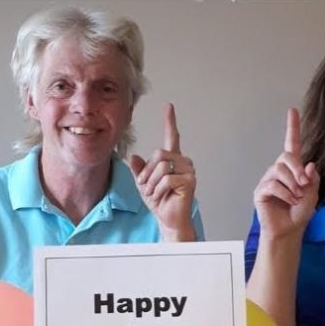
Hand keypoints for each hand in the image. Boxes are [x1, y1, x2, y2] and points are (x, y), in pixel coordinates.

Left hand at [129, 103, 196, 241]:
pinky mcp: (190, 181)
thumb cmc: (159, 201)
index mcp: (172, 159)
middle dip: (147, 171)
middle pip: (159, 153)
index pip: (172, 136)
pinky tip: (161, 196)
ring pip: (162, 166)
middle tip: (144, 185)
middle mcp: (182, 162)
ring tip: (153, 193)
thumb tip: (134, 157)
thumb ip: (139, 170)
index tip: (169, 106)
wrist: (168, 219)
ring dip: (152, 182)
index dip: (170, 121)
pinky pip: (167, 179)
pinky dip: (158, 190)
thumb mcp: (143, 183)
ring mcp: (188, 171)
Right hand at [253, 108, 318, 240]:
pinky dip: (285, 194)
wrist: (289, 230)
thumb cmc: (300, 212)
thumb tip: (308, 165)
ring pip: (279, 171)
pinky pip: (273, 185)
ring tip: (297, 198)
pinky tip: (289, 202)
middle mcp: (278, 170)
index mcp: (292, 168)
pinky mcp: (260, 191)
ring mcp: (268, 180)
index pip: (291, 144)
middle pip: (286, 157)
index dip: (292, 127)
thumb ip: (312, 178)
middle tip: (304, 184)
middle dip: (297, 169)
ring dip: (292, 185)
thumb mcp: (313, 193)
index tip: (292, 111)